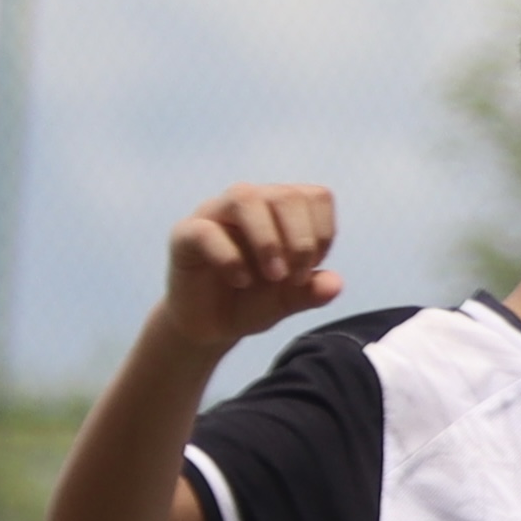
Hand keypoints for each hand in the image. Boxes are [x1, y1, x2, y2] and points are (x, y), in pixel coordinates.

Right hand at [162, 185, 342, 352]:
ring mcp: (214, 214)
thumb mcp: (288, 301)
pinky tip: (241, 281)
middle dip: (300, 241)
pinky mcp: (185, 234)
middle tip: (295, 278)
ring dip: (268, 241)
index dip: (322, 233)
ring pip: (244, 198)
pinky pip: (206, 231)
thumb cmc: (252, 302)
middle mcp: (249, 203)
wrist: (210, 325)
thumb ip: (311, 292)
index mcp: (279, 210)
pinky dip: (230, 258)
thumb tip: (335, 284)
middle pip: (285, 195)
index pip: (315, 196)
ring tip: (274, 277)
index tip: (311, 269)